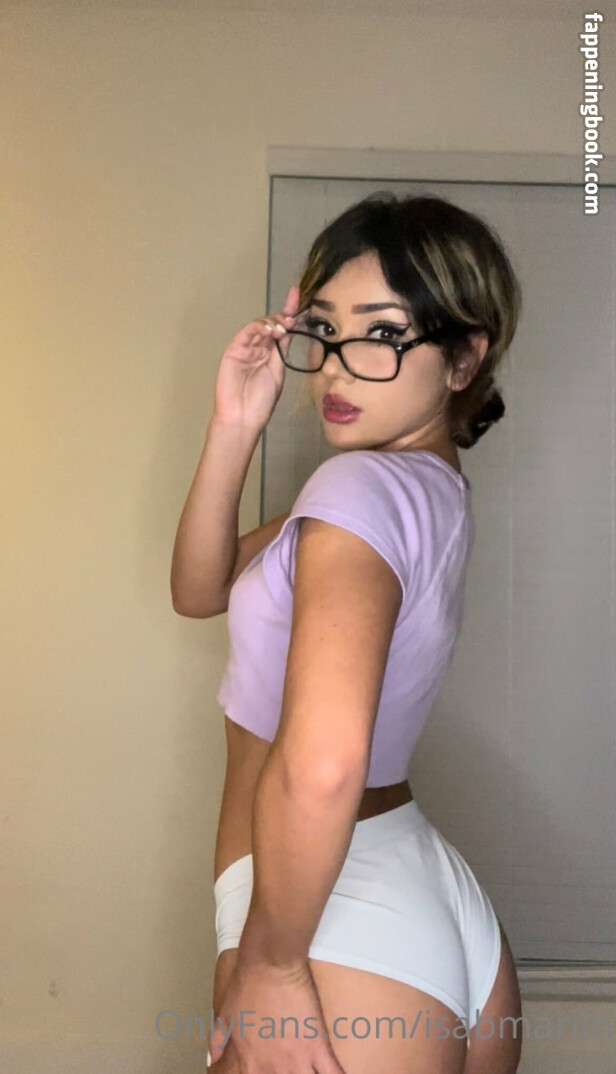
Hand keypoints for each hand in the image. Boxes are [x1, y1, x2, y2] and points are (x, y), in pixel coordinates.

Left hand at [207, 957, 346, 1072]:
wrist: (270, 964)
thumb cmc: (247, 985)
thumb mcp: (224, 1014)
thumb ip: (217, 1042)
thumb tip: (212, 1058)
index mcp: (250, 1064)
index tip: (271, 1070)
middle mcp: (273, 1068)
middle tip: (292, 1065)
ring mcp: (297, 1060)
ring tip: (311, 1069)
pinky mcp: (318, 1047)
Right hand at [213, 284, 300, 432]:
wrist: (242, 417)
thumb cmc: (260, 402)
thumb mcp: (278, 373)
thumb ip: (282, 352)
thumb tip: (291, 330)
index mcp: (270, 354)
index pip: (281, 328)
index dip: (289, 310)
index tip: (298, 294)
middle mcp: (258, 348)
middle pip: (271, 323)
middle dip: (283, 317)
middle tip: (293, 320)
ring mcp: (245, 348)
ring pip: (260, 325)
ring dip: (273, 322)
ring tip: (283, 327)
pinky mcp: (234, 350)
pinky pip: (247, 332)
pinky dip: (259, 327)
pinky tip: (270, 330)